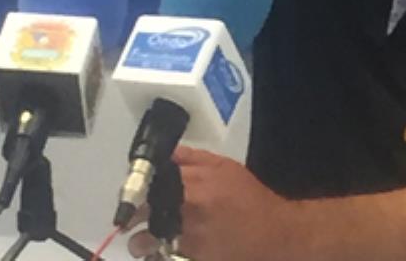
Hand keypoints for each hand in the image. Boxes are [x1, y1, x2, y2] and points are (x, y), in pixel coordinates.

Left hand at [128, 146, 296, 260]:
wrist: (273, 232)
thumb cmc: (249, 197)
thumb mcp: (226, 168)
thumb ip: (193, 158)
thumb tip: (165, 155)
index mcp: (196, 182)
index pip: (152, 181)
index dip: (138, 188)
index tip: (133, 194)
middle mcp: (189, 208)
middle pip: (145, 210)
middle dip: (135, 214)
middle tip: (132, 218)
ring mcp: (189, 236)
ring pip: (146, 240)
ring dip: (140, 241)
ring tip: (142, 241)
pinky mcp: (192, 258)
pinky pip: (162, 257)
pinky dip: (156, 255)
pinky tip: (159, 253)